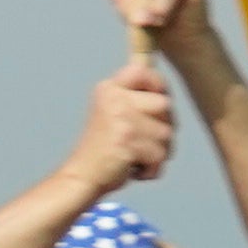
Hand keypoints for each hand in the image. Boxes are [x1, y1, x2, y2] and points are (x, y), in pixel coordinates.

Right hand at [62, 61, 176, 197]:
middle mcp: (114, 99)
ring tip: (136, 157)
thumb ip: (135, 101)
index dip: (158, 83)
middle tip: (146, 141)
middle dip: (165, 126)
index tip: (159, 98)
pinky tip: (133, 169)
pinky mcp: (129, 141)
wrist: (81, 177)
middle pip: (165, 104)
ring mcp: (122, 119)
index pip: (142, 71)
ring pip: (167, 133)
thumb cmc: (102, 150)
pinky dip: (152, 169)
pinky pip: (160, 155)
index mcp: (108, 89)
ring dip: (159, 152)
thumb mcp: (114, 114)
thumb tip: (166, 95)